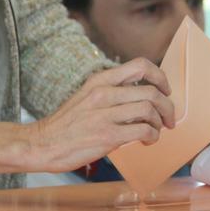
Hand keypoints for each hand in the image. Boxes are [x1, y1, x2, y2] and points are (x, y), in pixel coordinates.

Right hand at [26, 58, 174, 172]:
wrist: (41, 144)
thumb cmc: (65, 125)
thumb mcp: (86, 97)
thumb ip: (111, 94)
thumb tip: (141, 100)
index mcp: (100, 81)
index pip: (141, 66)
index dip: (160, 77)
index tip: (165, 91)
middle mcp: (104, 93)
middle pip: (152, 91)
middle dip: (167, 107)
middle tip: (168, 119)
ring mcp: (105, 115)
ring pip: (150, 110)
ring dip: (160, 123)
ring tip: (156, 132)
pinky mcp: (107, 136)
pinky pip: (143, 131)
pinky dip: (152, 136)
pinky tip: (147, 141)